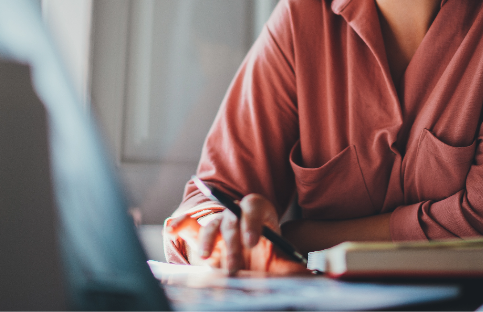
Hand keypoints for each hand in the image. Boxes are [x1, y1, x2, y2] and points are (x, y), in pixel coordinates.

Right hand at [165, 194, 307, 274]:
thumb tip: (311, 276)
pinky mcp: (202, 237)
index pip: (254, 207)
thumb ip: (294, 266)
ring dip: (208, 240)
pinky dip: (179, 225)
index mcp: (260, 212)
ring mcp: (218, 224)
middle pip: (231, 219)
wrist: (258, 261)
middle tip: (235, 267)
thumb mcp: (285, 262)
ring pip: (211, 224)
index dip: (252, 222)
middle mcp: (237, 214)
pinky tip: (171, 228)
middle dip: (232, 242)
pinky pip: (188, 227)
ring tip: (206, 258)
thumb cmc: (271, 259)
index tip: (253, 242)